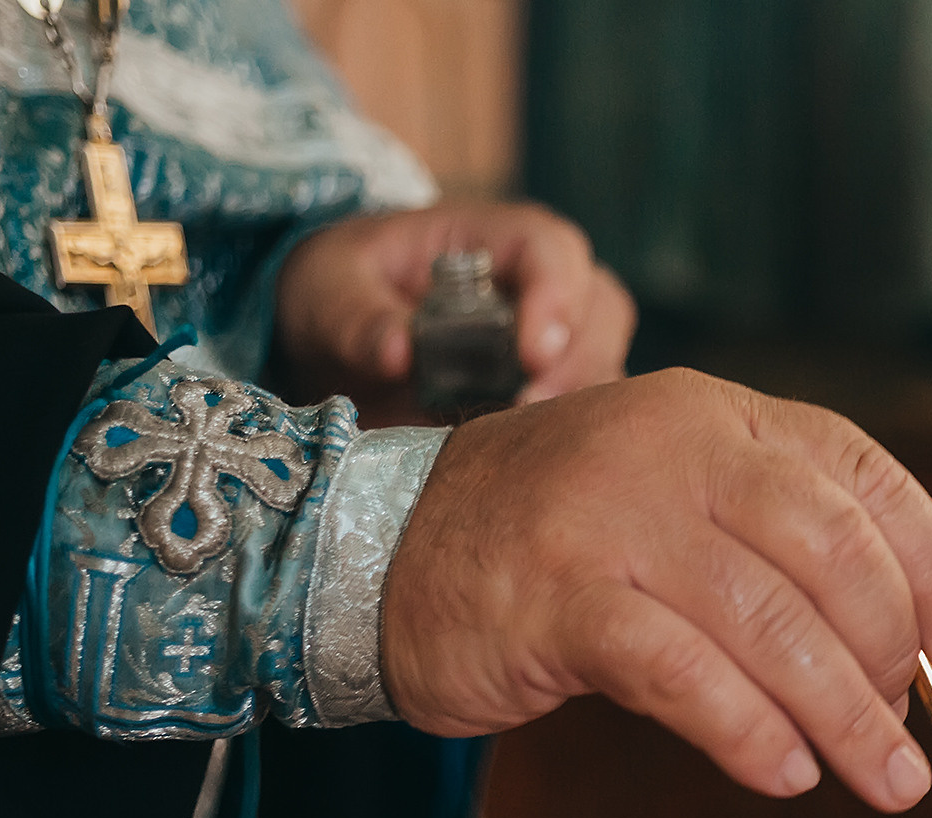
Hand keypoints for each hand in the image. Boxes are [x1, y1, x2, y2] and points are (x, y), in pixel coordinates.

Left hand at [273, 202, 635, 425]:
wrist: (339, 334)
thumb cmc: (340, 290)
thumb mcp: (327, 290)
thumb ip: (356, 317)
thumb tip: (398, 354)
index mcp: (491, 239)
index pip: (551, 250)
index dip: (556, 298)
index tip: (533, 356)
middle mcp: (539, 288)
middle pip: (601, 312)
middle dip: (577, 365)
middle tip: (529, 411)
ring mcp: (554, 344)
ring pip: (605, 369)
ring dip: (576, 410)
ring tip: (523, 445)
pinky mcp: (550, 396)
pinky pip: (585, 418)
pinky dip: (564, 442)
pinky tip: (522, 464)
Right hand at [384, 370, 931, 808]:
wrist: (372, 546)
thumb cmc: (549, 546)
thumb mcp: (672, 504)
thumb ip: (775, 548)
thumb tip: (907, 646)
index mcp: (718, 416)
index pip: (864, 478)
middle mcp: (674, 446)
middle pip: (833, 553)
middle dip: (894, 657)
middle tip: (914, 736)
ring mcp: (612, 517)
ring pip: (771, 621)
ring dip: (844, 715)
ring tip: (882, 776)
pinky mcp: (558, 598)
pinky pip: (684, 673)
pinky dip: (748, 731)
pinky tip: (783, 774)